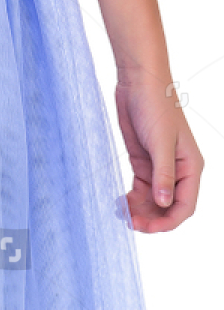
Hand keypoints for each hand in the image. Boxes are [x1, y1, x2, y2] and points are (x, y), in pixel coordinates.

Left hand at [115, 78, 203, 233]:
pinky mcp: (143, 162)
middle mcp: (177, 171)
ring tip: (121, 213)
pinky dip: (131, 198)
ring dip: (139, 210)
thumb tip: (165, 204)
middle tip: (130, 222)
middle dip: (151, 217)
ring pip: (152, 200)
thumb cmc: (155, 106)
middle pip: (167, 206)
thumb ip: (163, 173)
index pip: (185, 205)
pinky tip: (119, 202)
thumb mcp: (160, 141)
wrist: (138, 82)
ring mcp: (159, 167)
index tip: (148, 227)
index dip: (168, 221)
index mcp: (190, 168)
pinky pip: (140, 188)